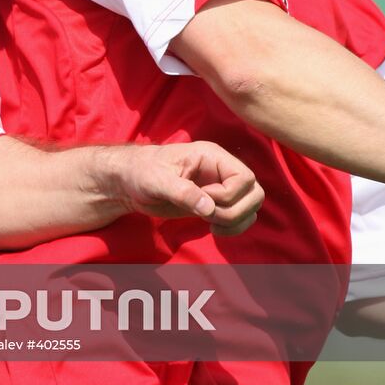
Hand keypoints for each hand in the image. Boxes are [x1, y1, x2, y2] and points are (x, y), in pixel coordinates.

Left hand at [102, 140, 263, 235]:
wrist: (129, 183)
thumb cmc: (140, 173)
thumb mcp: (157, 180)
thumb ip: (182, 192)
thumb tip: (209, 208)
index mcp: (211, 156)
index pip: (244, 177)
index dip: (229, 195)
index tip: (204, 200)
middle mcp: (221, 169)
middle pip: (255, 193)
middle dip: (235, 211)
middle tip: (209, 217)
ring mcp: (220, 186)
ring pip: (252, 206)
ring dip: (237, 221)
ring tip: (211, 225)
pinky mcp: (216, 202)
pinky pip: (241, 216)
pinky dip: (234, 227)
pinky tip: (213, 229)